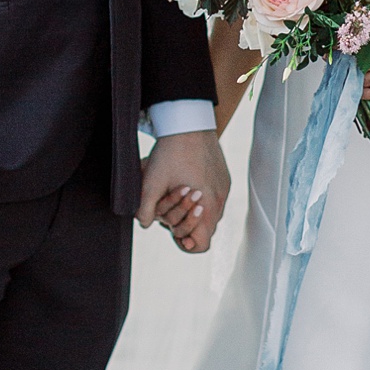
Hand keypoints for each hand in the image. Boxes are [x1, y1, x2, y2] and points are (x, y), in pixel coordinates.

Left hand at [137, 128, 230, 253]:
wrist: (188, 124)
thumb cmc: (171, 153)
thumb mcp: (152, 183)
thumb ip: (146, 209)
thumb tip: (144, 224)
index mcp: (206, 207)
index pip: (202, 245)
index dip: (186, 244)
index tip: (173, 234)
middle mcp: (220, 201)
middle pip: (204, 230)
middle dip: (185, 224)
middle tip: (170, 212)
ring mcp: (224, 189)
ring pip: (209, 213)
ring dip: (193, 211)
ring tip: (177, 194)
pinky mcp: (224, 178)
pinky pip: (214, 197)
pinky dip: (201, 197)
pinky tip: (186, 182)